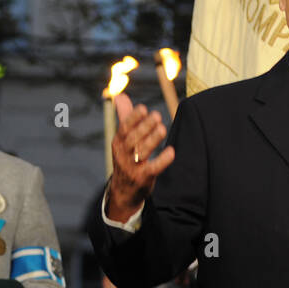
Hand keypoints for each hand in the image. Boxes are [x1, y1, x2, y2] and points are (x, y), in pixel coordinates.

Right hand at [106, 92, 172, 221]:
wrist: (123, 191)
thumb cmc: (126, 159)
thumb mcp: (123, 140)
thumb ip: (124, 117)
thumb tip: (120, 96)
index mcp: (118, 143)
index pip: (123, 129)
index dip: (132, 118)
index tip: (143, 108)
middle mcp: (122, 155)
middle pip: (132, 139)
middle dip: (144, 127)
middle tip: (157, 116)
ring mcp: (132, 168)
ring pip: (141, 152)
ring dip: (152, 139)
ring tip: (162, 128)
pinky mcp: (143, 179)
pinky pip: (152, 169)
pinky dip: (162, 161)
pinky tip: (171, 152)